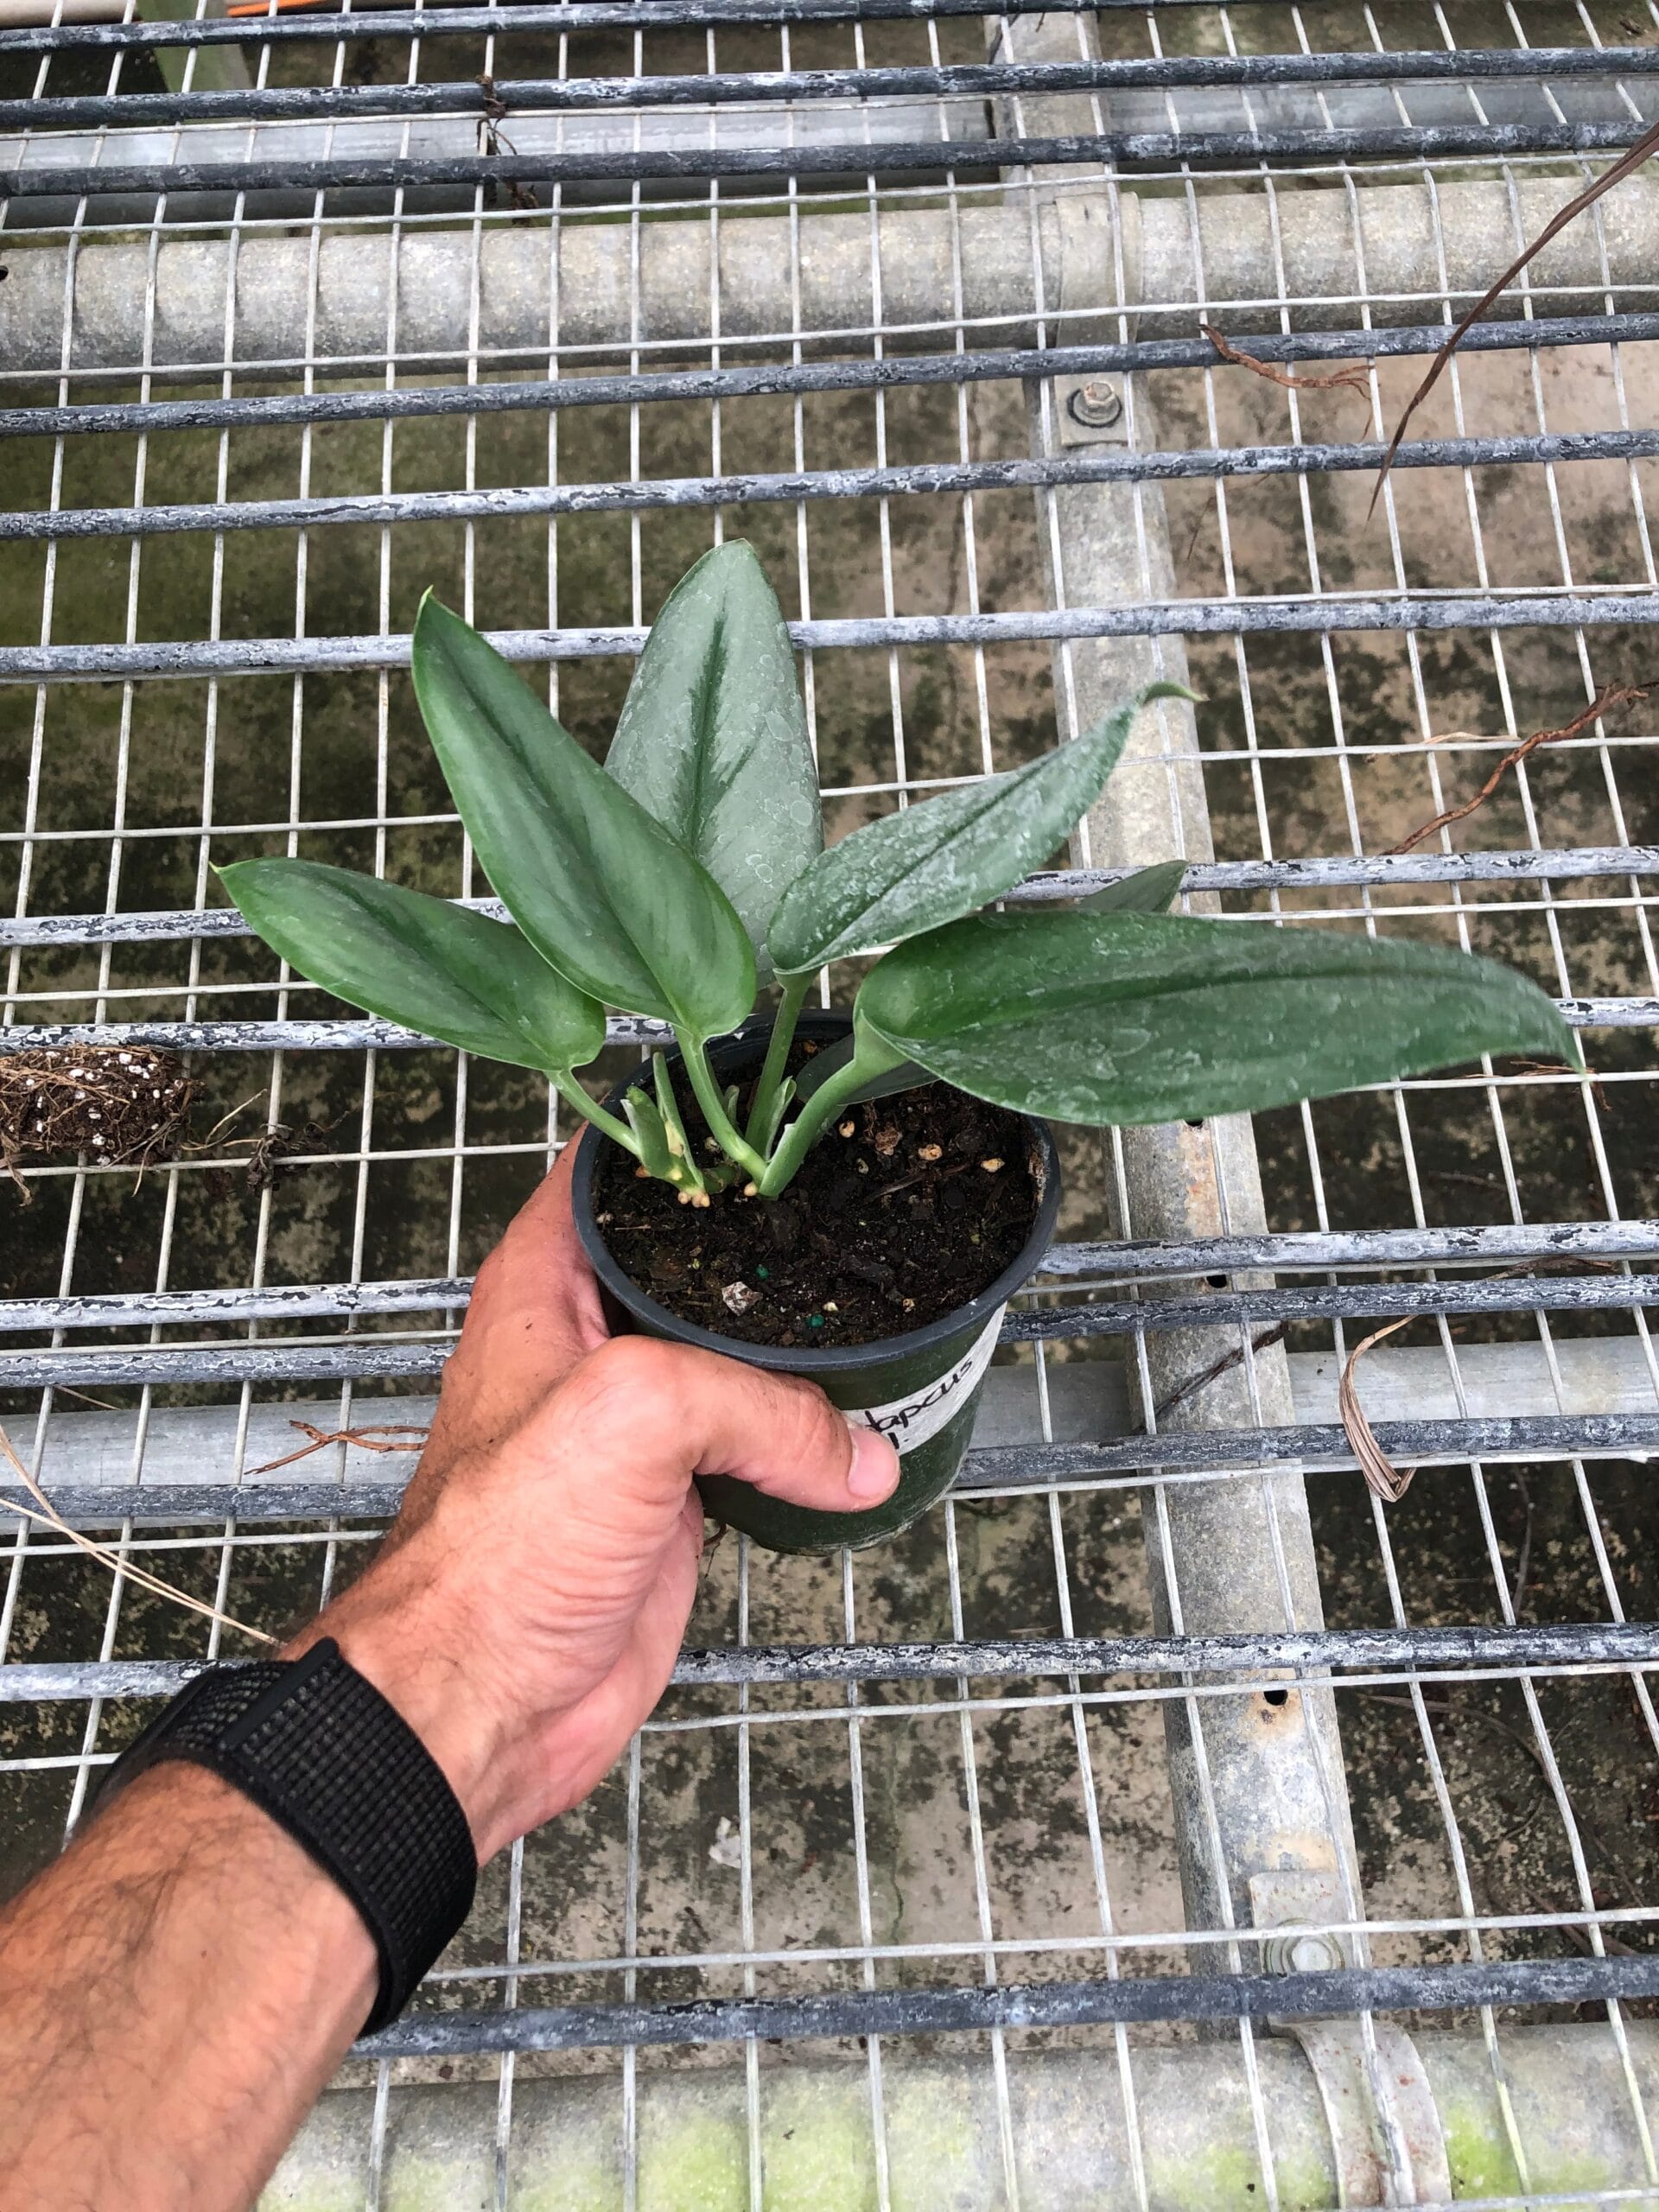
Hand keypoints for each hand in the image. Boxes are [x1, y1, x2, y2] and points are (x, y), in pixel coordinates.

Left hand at [292, 1135, 899, 1861]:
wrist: (482, 1701)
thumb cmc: (496, 1554)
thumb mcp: (635, 1416)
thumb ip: (759, 1404)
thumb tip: (855, 1448)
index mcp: (543, 1284)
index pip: (615, 1164)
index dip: (687, 1124)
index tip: (768, 1097)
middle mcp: (584, 1340)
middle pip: (689, 1256)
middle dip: (768, 1238)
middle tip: (857, 1201)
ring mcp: (631, 1422)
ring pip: (732, 1354)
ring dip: (798, 1347)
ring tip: (879, 1306)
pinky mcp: (671, 1497)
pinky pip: (758, 1445)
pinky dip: (810, 1440)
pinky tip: (860, 1429)